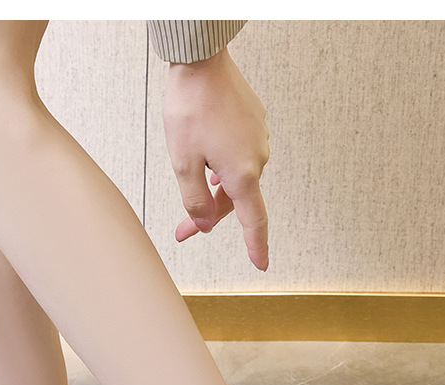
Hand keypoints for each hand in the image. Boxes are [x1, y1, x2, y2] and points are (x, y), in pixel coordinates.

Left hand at [162, 48, 269, 270]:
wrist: (201, 61)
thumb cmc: (190, 108)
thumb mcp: (182, 163)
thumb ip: (195, 201)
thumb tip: (206, 224)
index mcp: (242, 173)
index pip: (254, 221)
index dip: (257, 246)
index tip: (262, 264)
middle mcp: (257, 158)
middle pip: (235, 201)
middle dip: (209, 215)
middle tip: (182, 230)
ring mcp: (258, 139)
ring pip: (235, 178)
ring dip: (213, 187)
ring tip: (189, 177)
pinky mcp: (254, 123)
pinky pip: (238, 155)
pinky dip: (220, 164)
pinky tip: (205, 157)